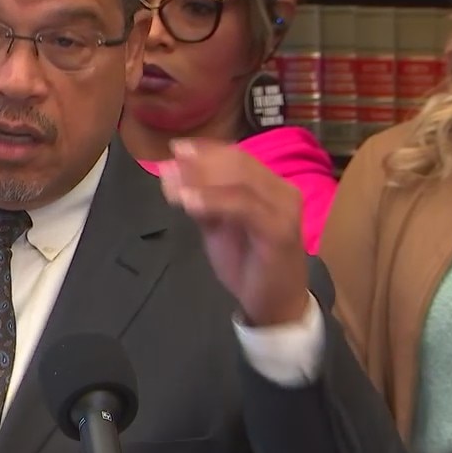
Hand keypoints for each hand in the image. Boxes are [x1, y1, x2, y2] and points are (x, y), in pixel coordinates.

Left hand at [157, 138, 309, 326]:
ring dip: (201, 180)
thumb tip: (172, 170)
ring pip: (240, 180)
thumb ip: (201, 199)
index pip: (237, 156)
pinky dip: (213, 200)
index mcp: (270, 184)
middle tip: (168, 168)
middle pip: (238, 163)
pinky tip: (189, 203)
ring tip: (173, 187)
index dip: (205, 150)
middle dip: (198, 163)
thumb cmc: (247, 262)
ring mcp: (284, 208)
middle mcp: (282, 190)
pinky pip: (244, 205)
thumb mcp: (218, 224)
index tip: (175, 149)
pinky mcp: (279, 229)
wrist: (276, 303)